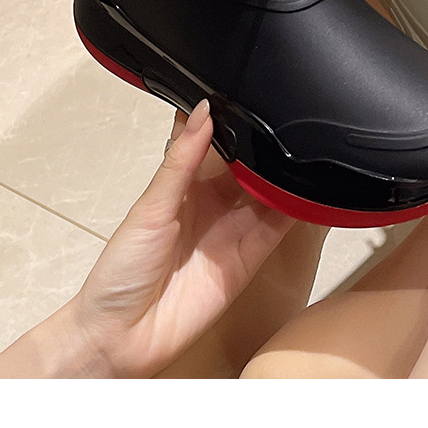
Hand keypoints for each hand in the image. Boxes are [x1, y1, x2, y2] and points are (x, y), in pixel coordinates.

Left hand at [0, 101, 294, 377]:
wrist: (121, 337)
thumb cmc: (121, 270)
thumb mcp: (150, 207)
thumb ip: (181, 160)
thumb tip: (202, 110)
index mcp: (185, 183)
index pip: (216, 142)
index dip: (232, 120)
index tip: (250, 90)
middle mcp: (212, 203)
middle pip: (248, 166)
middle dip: (266, 144)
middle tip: (286, 115)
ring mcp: (232, 230)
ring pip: (268, 192)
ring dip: (284, 174)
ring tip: (303, 146)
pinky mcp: (248, 258)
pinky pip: (278, 227)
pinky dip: (295, 209)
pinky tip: (306, 189)